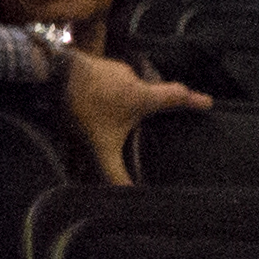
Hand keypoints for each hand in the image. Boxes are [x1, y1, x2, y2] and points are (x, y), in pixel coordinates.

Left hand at [62, 47, 210, 184]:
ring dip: (126, 95)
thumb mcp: (102, 143)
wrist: (51, 73)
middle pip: (152, 90)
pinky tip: (97, 99)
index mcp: (143, 96)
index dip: (193, 100)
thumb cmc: (84, 106)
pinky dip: (107, 88)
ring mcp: (113, 68)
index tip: (208, 102)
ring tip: (119, 109)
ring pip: (128, 83)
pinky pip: (108, 78)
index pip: (176, 96)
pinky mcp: (94, 63)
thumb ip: (115, 169)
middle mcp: (133, 78)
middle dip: (155, 101)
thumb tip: (128, 194)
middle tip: (158, 113)